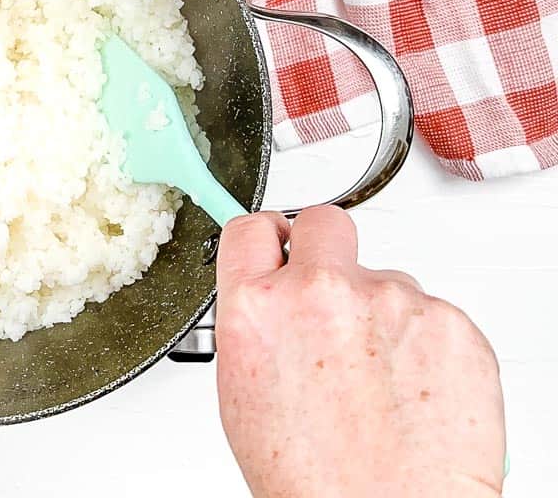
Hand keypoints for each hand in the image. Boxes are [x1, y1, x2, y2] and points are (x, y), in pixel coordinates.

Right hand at [215, 206, 504, 497]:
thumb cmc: (314, 479)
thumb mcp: (243, 394)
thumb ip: (256, 327)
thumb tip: (268, 302)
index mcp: (258, 308)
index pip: (252, 229)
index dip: (266, 238)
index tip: (277, 246)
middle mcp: (322, 291)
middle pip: (325, 223)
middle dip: (325, 249)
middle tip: (332, 291)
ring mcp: (391, 301)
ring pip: (384, 278)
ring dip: (379, 313)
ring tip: (377, 379)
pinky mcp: (450, 321)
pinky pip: (431, 312)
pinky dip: (423, 343)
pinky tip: (411, 389)